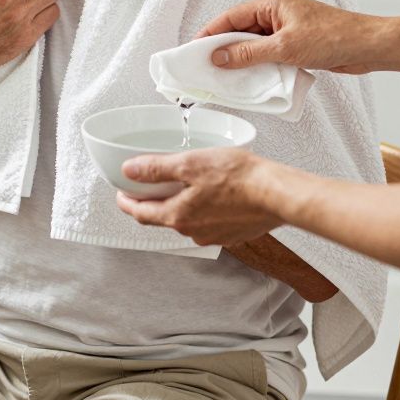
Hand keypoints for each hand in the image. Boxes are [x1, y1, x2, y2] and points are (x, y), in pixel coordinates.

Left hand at [114, 148, 284, 246]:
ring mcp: (214, 235)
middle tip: (150, 187)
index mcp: (178, 216)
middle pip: (163, 217)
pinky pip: (210, 222)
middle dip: (154, 203)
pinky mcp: (233, 234)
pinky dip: (205, 209)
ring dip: (182, 205)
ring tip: (185, 185)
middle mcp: (193, 232)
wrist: (278, 194)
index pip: (141, 214)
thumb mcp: (190, 164)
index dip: (127, 203)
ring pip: (188, 220)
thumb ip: (156, 169)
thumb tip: (130, 171)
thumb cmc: (239, 178)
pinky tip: (214, 194)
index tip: (121, 196)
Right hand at [195, 0, 383, 73]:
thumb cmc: (333, 38)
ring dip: (241, 59)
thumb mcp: (284, 48)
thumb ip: (248, 53)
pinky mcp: (295, 43)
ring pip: (253, 43)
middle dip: (222, 48)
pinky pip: (267, 53)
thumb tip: (219, 57)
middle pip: (239, 30)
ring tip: (223, 77)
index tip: (193, 49)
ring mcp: (286, 28)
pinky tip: (249, 79)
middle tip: (204, 67)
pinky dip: (257, 64)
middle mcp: (277, 13)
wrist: (368, 47)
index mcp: (272, 3)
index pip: (231, 17)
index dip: (210, 33)